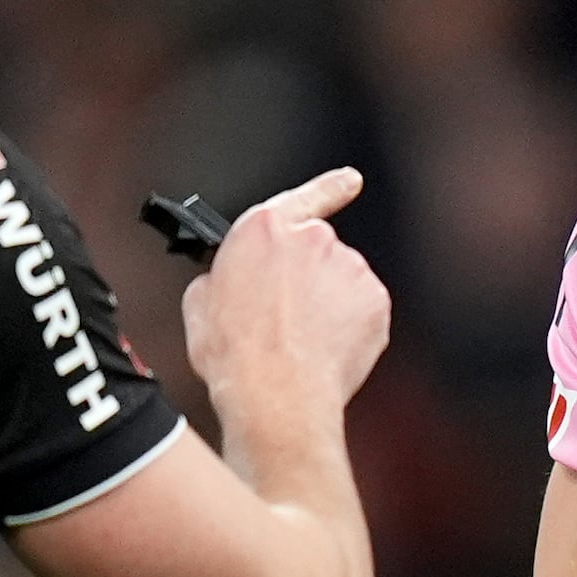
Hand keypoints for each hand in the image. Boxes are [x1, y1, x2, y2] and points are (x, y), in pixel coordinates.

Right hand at [181, 168, 391, 430]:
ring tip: (300, 341)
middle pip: (316, 250)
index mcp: (264, 229)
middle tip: (284, 316)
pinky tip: (325, 350)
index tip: (350, 181)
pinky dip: (349, 327)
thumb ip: (223, 275)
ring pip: (341, 282)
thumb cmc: (233, 354)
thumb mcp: (200, 303)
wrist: (276, 395)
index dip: (329, 187)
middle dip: (305, 278)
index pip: (303, 196)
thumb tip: (230, 281)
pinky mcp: (376, 301)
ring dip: (327, 303)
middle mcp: (313, 238)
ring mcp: (350, 268)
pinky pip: (362, 310)